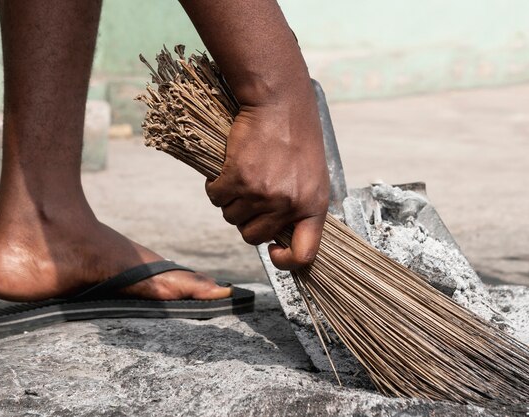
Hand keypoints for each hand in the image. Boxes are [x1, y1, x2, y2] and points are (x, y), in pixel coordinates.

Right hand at [205, 87, 328, 269]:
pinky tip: (227, 169)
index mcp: (313, 206)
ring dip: (231, 200)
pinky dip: (216, 186)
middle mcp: (289, 204)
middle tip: (251, 195)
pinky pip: (216, 198)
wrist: (279, 101)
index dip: (285, 261)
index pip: (304, 255)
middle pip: (253, 237)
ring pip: (231, 217)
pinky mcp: (238, 178)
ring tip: (243, 175)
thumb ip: (300, 206)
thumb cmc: (296, 136)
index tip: (273, 250)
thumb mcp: (312, 176)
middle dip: (247, 220)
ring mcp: (263, 193)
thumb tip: (279, 236)